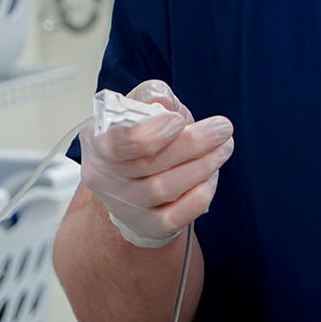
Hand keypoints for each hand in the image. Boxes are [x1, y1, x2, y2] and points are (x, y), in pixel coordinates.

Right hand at [78, 80, 234, 247]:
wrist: (137, 179)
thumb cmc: (143, 138)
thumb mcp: (144, 107)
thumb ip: (152, 96)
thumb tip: (161, 103)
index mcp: (96, 141)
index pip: (117, 143)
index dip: (153, 132)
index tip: (179, 120)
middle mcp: (103, 176)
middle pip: (149, 164)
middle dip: (195, 143)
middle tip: (223, 128)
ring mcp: (122, 205)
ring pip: (165, 189)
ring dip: (203, 165)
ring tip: (224, 147)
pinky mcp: (145, 226)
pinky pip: (176, 217)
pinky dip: (199, 196)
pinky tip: (211, 177)